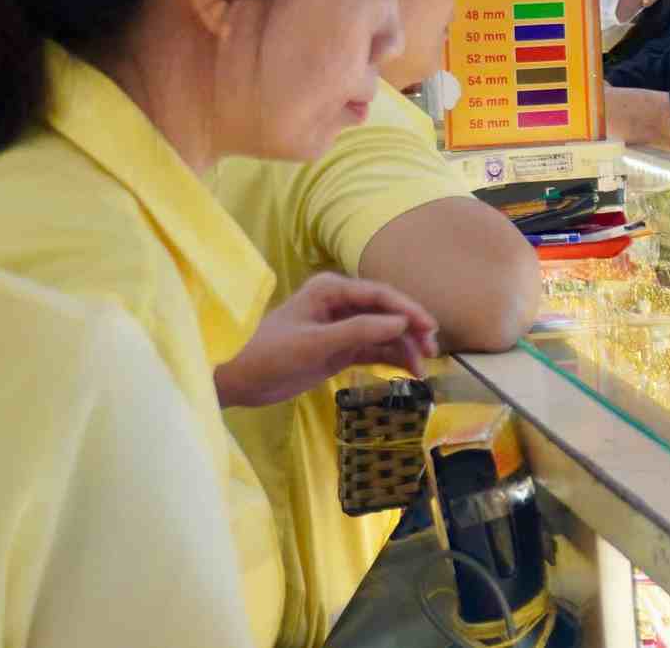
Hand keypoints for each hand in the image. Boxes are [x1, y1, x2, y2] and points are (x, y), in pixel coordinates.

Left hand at [215, 272, 439, 408]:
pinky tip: (408, 371)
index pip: (380, 295)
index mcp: (332, 290)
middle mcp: (341, 303)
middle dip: (411, 330)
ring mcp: (342, 326)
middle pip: (387, 312)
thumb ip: (359, 331)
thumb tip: (402, 323)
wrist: (236, 380)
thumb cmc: (269, 354)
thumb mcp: (314, 343)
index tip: (429, 327)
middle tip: (432, 350)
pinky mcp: (340, 348)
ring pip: (384, 333)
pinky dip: (391, 359)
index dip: (408, 309)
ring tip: (421, 369)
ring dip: (404, 348)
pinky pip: (374, 350)